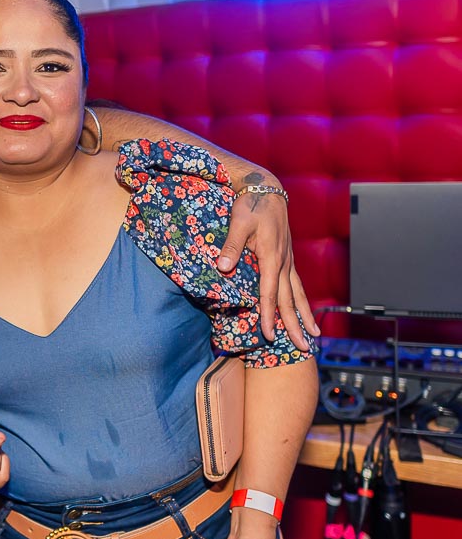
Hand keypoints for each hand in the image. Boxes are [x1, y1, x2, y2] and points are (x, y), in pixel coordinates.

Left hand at [217, 187, 318, 349]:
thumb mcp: (238, 222)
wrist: (266, 190)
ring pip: (298, 294)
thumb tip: (224, 268)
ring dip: (304, 317)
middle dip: (295, 326)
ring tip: (314, 337)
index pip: (269, 293)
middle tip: (304, 349)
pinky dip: (301, 301)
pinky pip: (296, 285)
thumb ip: (231, 246)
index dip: (268, 315)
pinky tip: (304, 312)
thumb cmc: (250, 205)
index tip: (269, 335)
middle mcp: (284, 262)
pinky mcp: (286, 258)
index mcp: (272, 257)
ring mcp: (288, 261)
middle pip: (289, 300)